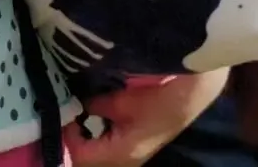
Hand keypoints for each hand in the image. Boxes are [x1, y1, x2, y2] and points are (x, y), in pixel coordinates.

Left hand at [67, 70, 229, 166]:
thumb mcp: (122, 101)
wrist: (189, 97)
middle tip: (69, 120)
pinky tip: (97, 124)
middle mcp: (124, 162)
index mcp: (119, 154)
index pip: (80, 155)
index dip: (68, 136)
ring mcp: (132, 158)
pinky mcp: (136, 149)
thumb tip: (79, 105)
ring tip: (80, 122)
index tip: (67, 114)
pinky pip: (110, 152)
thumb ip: (96, 106)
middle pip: (88, 162)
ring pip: (99, 159)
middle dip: (75, 143)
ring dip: (88, 143)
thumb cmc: (157, 100)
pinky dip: (99, 140)